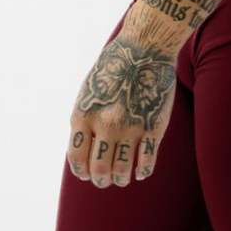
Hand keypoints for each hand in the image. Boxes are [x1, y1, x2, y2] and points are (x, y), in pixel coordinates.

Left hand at [66, 21, 180, 188]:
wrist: (144, 49)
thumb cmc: (113, 70)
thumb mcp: (88, 94)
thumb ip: (84, 122)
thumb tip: (83, 154)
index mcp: (84, 116)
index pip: (77, 159)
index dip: (81, 172)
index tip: (86, 174)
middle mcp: (105, 124)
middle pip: (99, 170)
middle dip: (101, 180)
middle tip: (105, 180)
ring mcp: (130, 128)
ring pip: (122, 171)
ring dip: (121, 179)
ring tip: (122, 178)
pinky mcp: (153, 128)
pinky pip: (147, 162)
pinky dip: (142, 171)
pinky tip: (141, 170)